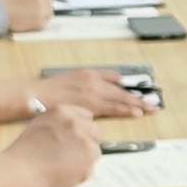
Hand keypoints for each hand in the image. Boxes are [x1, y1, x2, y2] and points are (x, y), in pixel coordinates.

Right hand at [0, 0, 54, 31]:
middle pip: (49, 1)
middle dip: (43, 4)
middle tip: (34, 9)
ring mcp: (42, 9)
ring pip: (48, 13)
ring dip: (42, 14)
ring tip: (30, 17)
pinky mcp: (40, 22)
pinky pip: (44, 23)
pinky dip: (38, 24)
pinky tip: (28, 23)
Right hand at [10, 107, 103, 186]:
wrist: (22, 169)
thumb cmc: (25, 153)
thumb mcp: (40, 125)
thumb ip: (58, 123)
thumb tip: (71, 129)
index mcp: (62, 111)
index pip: (86, 116)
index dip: (82, 128)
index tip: (78, 137)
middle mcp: (75, 121)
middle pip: (94, 130)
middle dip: (87, 141)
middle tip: (74, 154)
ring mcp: (84, 137)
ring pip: (95, 147)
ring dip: (86, 156)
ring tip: (66, 164)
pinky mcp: (89, 155)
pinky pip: (94, 163)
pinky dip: (85, 169)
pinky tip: (68, 171)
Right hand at [30, 69, 155, 117]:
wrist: (35, 94)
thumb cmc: (47, 93)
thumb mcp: (67, 82)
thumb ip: (82, 87)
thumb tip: (90, 98)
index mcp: (87, 73)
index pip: (112, 76)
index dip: (124, 85)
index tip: (134, 89)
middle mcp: (93, 80)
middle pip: (121, 88)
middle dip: (137, 95)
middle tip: (151, 101)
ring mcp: (94, 91)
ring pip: (121, 97)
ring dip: (137, 103)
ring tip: (150, 108)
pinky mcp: (92, 104)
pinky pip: (114, 108)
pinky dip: (126, 110)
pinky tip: (136, 113)